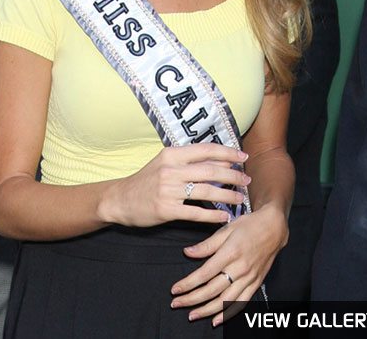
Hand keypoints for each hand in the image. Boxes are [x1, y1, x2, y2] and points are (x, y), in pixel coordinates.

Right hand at [99, 144, 250, 227]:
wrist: (120, 199)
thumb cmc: (146, 180)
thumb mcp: (164, 163)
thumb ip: (187, 160)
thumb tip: (218, 160)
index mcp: (172, 154)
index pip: (205, 150)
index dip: (227, 153)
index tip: (243, 157)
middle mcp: (171, 169)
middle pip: (210, 170)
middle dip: (233, 175)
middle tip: (247, 180)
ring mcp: (168, 189)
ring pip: (206, 191)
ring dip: (227, 196)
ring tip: (240, 199)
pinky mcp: (166, 209)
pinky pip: (196, 212)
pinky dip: (213, 215)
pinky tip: (224, 217)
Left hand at [170, 203, 287, 325]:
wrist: (274, 228)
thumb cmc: (249, 225)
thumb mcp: (226, 228)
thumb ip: (207, 244)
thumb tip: (188, 252)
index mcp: (230, 253)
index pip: (204, 274)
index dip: (188, 283)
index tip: (175, 289)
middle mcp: (240, 268)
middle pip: (212, 290)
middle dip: (192, 299)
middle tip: (176, 304)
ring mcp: (249, 278)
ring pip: (225, 300)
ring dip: (207, 310)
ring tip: (192, 315)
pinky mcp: (255, 284)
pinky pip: (241, 303)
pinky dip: (228, 314)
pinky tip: (216, 320)